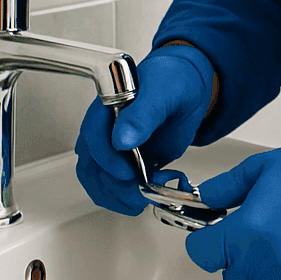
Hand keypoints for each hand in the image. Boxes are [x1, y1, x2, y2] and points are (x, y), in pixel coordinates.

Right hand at [74, 44, 213, 215]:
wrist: (188, 87)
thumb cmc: (173, 80)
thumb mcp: (163, 91)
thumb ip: (144, 114)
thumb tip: (122, 139)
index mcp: (106, 109)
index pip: (92, 138)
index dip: (107, 160)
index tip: (127, 173)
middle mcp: (104, 131)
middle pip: (93, 167)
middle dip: (116, 186)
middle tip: (143, 192)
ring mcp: (114, 150)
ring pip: (100, 183)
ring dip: (120, 198)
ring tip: (148, 196)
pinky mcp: (128, 164)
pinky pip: (116, 189)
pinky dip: (128, 199)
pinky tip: (149, 194)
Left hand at [185, 147, 280, 279]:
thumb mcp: (262, 168)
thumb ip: (225, 187)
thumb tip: (203, 199)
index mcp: (245, 229)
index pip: (200, 254)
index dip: (206, 241)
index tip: (217, 234)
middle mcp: (260, 259)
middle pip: (227, 272)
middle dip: (236, 254)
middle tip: (259, 231)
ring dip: (260, 270)